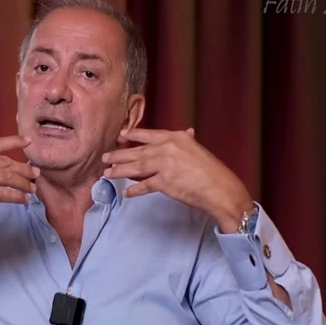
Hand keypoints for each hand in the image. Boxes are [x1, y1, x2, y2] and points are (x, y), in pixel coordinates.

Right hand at [0, 121, 39, 267]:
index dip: (14, 142)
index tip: (29, 141)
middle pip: (6, 162)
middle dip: (24, 168)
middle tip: (36, 174)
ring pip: (9, 177)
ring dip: (24, 183)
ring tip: (32, 189)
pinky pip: (5, 194)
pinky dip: (17, 197)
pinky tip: (23, 200)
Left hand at [101, 128, 253, 232]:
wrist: (220, 189)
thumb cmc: (211, 171)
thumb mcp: (197, 150)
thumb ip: (187, 141)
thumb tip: (187, 132)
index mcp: (176, 137)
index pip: (148, 134)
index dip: (132, 135)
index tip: (120, 136)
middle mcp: (168, 148)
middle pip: (138, 152)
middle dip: (119, 155)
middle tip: (105, 157)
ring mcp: (164, 165)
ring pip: (136, 167)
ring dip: (120, 171)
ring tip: (108, 173)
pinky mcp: (164, 182)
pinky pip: (144, 186)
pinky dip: (133, 190)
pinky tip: (126, 192)